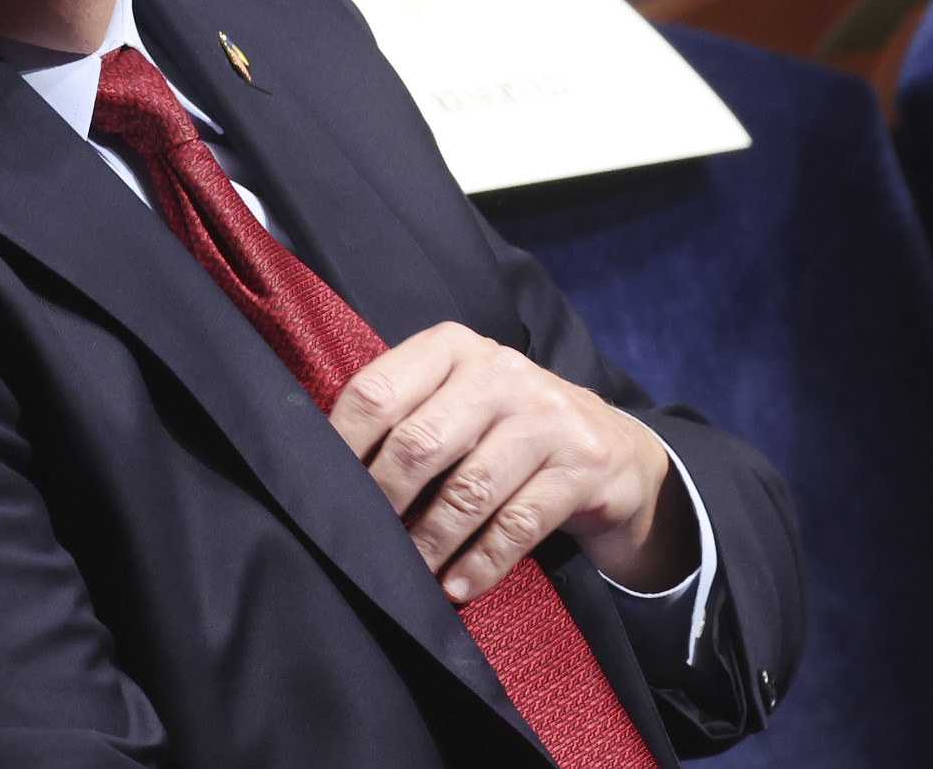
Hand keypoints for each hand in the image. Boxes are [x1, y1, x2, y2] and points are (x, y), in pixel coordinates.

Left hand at [327, 321, 692, 603]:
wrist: (610, 448)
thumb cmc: (503, 427)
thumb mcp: (455, 400)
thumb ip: (403, 417)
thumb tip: (326, 474)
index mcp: (452, 346)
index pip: (377, 392)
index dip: (341, 447)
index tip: (322, 492)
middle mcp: (499, 370)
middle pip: (419, 443)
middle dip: (384, 503)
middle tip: (364, 542)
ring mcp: (547, 414)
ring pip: (468, 490)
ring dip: (430, 543)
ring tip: (409, 573)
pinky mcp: (583, 463)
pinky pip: (517, 524)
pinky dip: (481, 563)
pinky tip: (457, 587)